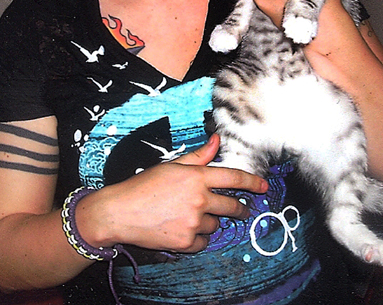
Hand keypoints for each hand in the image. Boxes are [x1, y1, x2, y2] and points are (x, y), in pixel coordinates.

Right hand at [76, 134, 267, 253]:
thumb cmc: (143, 186)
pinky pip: (204, 242)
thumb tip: (217, 141)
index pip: (234, 178)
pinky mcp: (186, 242)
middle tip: (240, 210)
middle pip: (232, 206)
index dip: (253, 182)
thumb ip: (198, 156)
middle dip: (239, 209)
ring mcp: (193, 222)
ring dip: (209, 222)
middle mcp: (199, 200)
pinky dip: (197, 238)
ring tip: (189, 216)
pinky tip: (183, 229)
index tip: (263, 187)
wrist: (119, 212)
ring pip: (216, 225)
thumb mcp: (171, 165)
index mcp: (196, 178)